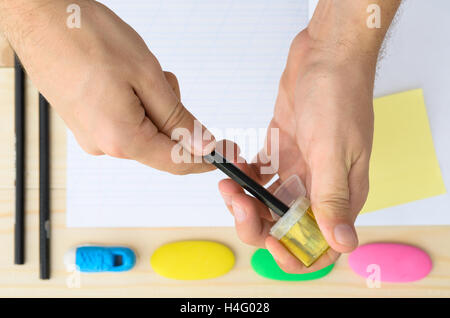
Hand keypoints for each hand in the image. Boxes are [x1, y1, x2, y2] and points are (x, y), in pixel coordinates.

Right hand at [2, 0, 213, 173]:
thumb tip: (203, 146)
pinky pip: (126, 121)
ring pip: (145, 130)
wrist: (39, 16)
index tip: (228, 150)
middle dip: (175, 117)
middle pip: (161, 145)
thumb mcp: (147, 77)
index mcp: (122, 139)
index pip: (178, 162)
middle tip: (166, 82)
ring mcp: (92, 134)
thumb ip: (178, 119)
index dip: (208, 158)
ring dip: (154, 105)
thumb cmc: (86, 37)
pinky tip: (124, 78)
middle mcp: (105, 145)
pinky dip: (137, 103)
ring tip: (137, 72)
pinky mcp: (86, 122)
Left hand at [219, 30, 374, 272]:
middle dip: (254, 222)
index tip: (269, 238)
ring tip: (228, 179)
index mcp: (341, 195)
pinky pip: (259, 176)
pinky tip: (236, 161)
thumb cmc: (340, 95)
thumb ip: (333, 198)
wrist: (327, 55)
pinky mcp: (283, 152)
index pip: (320, 246)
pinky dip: (244, 175)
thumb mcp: (335, 149)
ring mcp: (299, 170)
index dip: (293, 253)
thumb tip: (343, 244)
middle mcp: (320, 188)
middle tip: (236, 200)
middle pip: (284, 226)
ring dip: (244, 199)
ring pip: (267, 203)